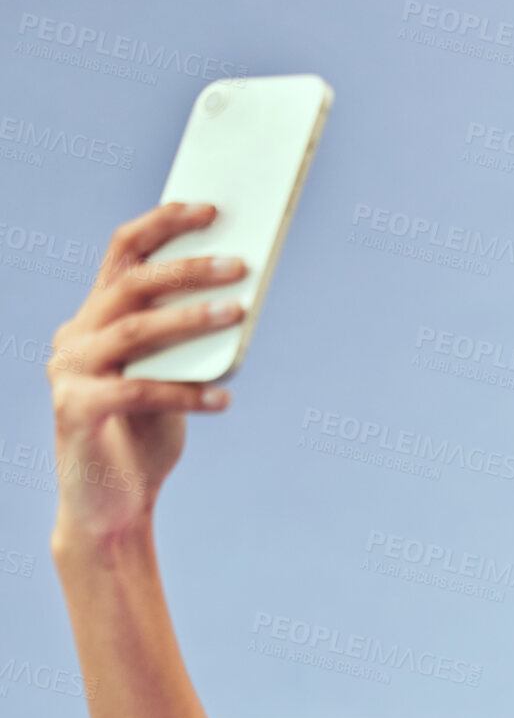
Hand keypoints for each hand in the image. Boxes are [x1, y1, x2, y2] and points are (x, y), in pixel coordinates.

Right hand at [45, 201, 246, 543]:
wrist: (110, 509)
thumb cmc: (143, 441)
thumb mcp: (170, 382)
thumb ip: (187, 346)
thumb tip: (238, 301)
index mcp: (94, 320)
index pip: (124, 254)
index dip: (163, 225)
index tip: (209, 208)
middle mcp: (75, 337)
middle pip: (132, 284)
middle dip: (188, 268)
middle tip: (240, 264)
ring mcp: (70, 373)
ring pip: (134, 331)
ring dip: (190, 319)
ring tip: (238, 313)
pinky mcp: (75, 411)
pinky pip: (138, 392)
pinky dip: (184, 394)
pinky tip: (225, 399)